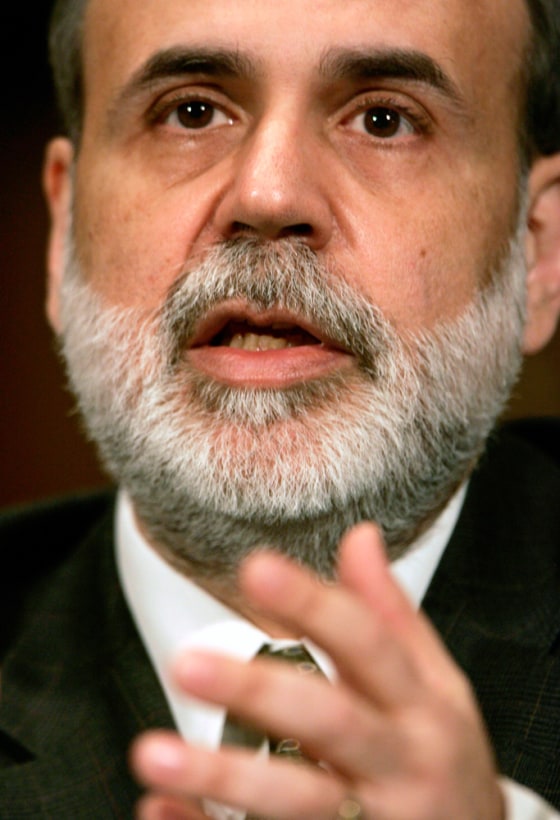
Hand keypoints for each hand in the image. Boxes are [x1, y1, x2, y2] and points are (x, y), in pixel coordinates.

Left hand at [131, 523, 503, 818]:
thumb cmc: (442, 755)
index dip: (312, 604)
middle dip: (260, 693)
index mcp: (422, 706)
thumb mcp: (435, 684)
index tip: (255, 568)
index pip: (368, 643)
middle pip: (331, 724)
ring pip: (297, 803)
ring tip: (154, 752)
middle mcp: (401, 765)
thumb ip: (391, 613)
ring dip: (225, 777)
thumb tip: (360, 536)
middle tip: (187, 664)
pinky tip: (160, 809)